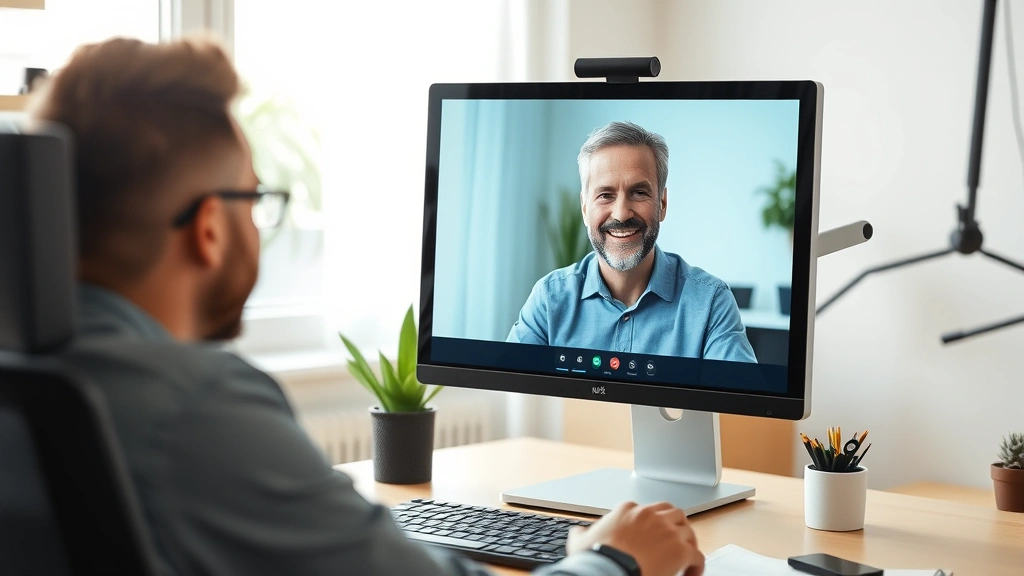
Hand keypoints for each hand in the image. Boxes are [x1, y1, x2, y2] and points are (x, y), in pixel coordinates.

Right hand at [566, 501, 703, 575]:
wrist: (609, 569)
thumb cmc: (596, 557)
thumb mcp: (581, 541)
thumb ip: (582, 534)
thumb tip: (578, 534)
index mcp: (628, 510)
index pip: (648, 510)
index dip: (652, 524)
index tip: (652, 537)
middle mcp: (650, 515)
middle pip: (673, 513)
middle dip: (676, 526)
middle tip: (675, 540)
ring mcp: (667, 531)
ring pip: (688, 531)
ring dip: (688, 544)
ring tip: (685, 558)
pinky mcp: (679, 550)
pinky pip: (697, 555)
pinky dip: (697, 565)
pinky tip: (691, 574)